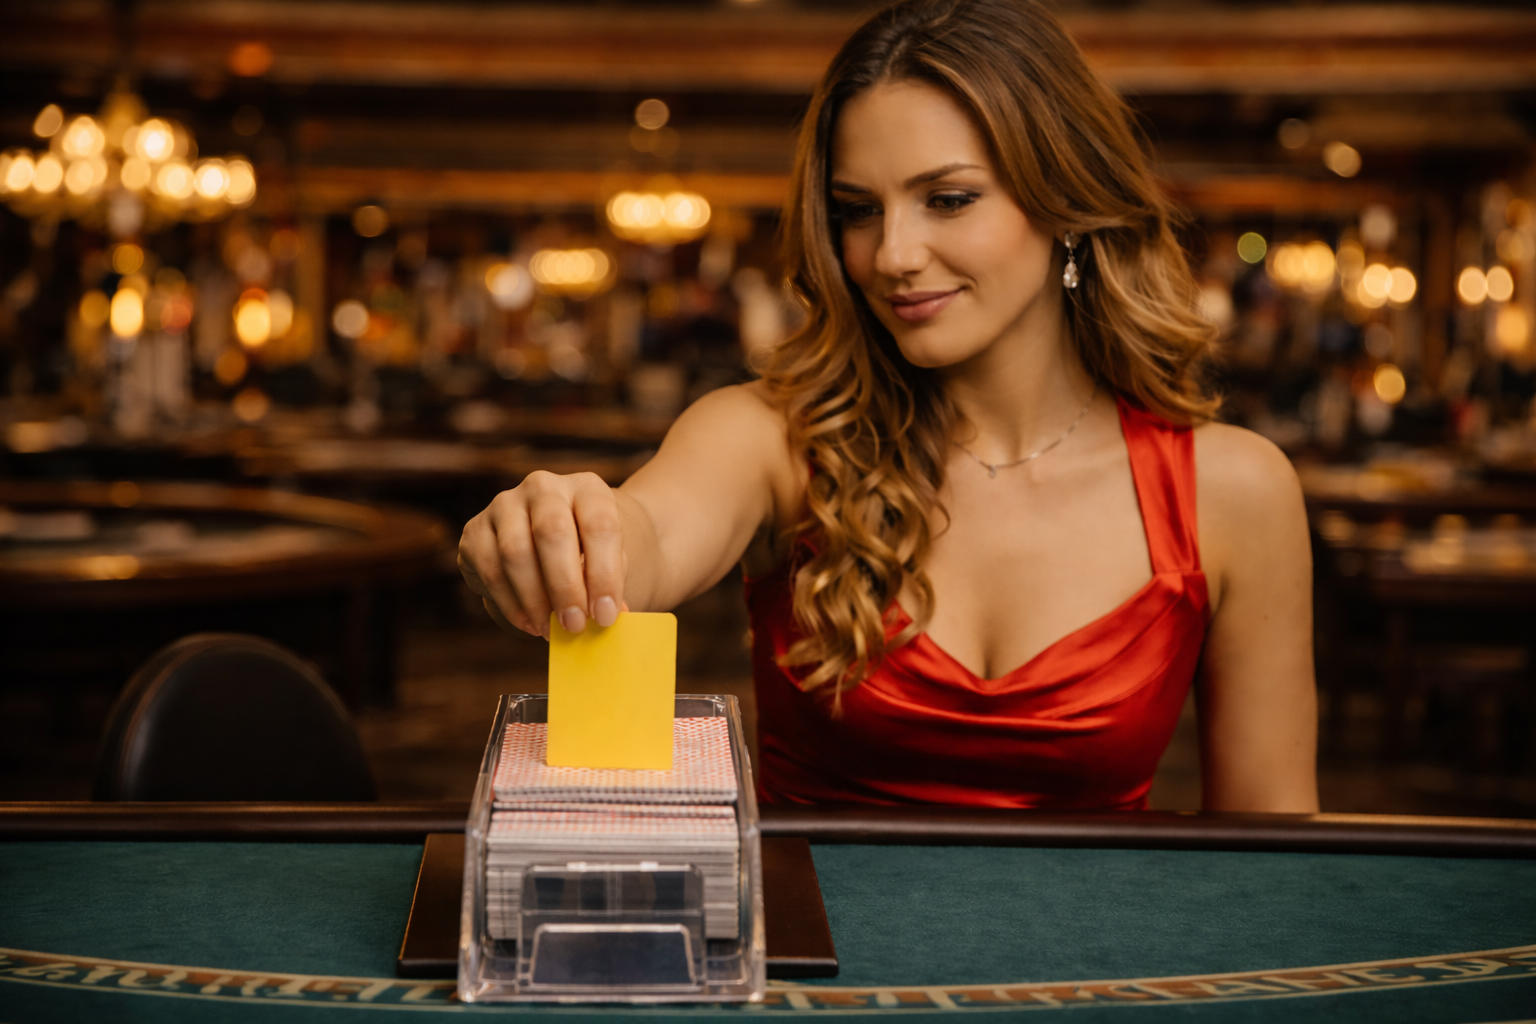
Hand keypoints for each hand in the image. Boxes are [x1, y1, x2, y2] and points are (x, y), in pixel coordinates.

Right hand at [458, 471, 626, 637]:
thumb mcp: (608, 562)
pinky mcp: (475, 530)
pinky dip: (511, 605)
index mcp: (587, 488)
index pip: (599, 524)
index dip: (604, 574)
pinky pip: (490, 571)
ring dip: (535, 600)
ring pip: (515, 552)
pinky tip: (530, 624)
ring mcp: (504, 505)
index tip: (606, 615)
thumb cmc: (589, 554)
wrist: (557, 541)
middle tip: (575, 625)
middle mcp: (544, 487)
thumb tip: (607, 617)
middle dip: (565, 586)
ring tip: (551, 630)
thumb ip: (609, 585)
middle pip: (552, 531)